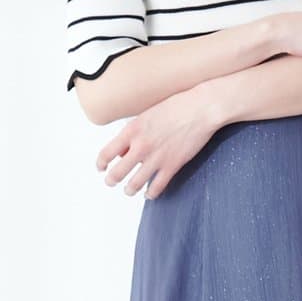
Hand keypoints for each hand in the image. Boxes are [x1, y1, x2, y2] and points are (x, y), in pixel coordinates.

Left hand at [95, 84, 217, 200]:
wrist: (201, 109)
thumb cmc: (176, 106)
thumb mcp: (146, 115)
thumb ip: (133, 133)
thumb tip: (123, 151)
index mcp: (132, 131)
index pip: (106, 153)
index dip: (101, 164)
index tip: (101, 168)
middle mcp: (141, 146)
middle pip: (117, 173)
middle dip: (111, 181)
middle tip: (111, 182)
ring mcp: (156, 158)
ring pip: (134, 184)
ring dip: (129, 190)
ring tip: (129, 190)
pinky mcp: (172, 165)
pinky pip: (157, 187)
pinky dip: (150, 194)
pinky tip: (149, 194)